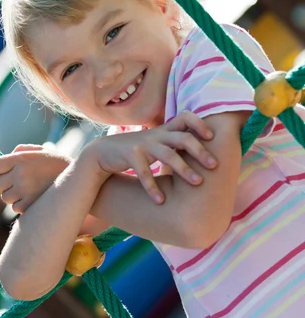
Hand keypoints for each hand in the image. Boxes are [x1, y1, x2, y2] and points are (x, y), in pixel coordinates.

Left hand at [0, 144, 69, 213]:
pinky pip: (15, 208)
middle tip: (12, 181)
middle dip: (0, 183)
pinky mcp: (29, 206)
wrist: (79, 180)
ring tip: (27, 188)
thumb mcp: (41, 151)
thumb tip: (5, 157)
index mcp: (20, 158)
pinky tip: (33, 197)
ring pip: (4, 197)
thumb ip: (21, 151)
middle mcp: (19, 174)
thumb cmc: (58, 163)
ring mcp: (24, 191)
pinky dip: (21, 204)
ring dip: (12, 194)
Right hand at [82, 111, 216, 204]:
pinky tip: (161, 200)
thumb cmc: (137, 150)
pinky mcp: (131, 155)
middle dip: (200, 150)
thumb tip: (200, 152)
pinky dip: (153, 187)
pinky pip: (145, 172)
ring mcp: (143, 144)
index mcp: (164, 131)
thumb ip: (174, 142)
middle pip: (182, 138)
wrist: (103, 152)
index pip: (185, 117)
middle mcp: (156, 135)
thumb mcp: (156, 142)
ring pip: (168, 154)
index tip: (212, 137)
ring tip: (198, 183)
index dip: (199, 124)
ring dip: (184, 169)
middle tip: (214, 166)